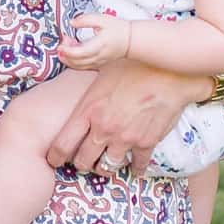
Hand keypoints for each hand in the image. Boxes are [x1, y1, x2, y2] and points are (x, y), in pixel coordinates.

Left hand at [45, 59, 205, 178]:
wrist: (169, 73)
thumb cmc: (133, 64)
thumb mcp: (100, 66)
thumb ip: (81, 69)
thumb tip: (65, 54)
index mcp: (88, 110)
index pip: (62, 144)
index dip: (55, 156)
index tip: (54, 159)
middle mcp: (103, 129)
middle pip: (83, 160)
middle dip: (81, 163)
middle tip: (82, 160)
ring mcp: (125, 138)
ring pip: (107, 167)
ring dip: (105, 166)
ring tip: (105, 163)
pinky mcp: (146, 143)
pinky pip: (137, 165)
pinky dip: (135, 168)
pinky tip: (134, 168)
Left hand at [60, 14, 132, 70]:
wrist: (131, 40)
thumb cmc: (118, 29)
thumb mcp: (102, 19)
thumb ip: (85, 20)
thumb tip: (72, 23)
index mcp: (100, 45)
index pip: (81, 53)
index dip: (68, 51)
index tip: (61, 44)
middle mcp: (98, 56)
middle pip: (77, 62)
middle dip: (65, 54)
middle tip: (64, 41)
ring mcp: (98, 62)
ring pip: (79, 66)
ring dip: (68, 58)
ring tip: (67, 45)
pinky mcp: (98, 64)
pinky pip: (83, 67)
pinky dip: (74, 61)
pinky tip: (73, 51)